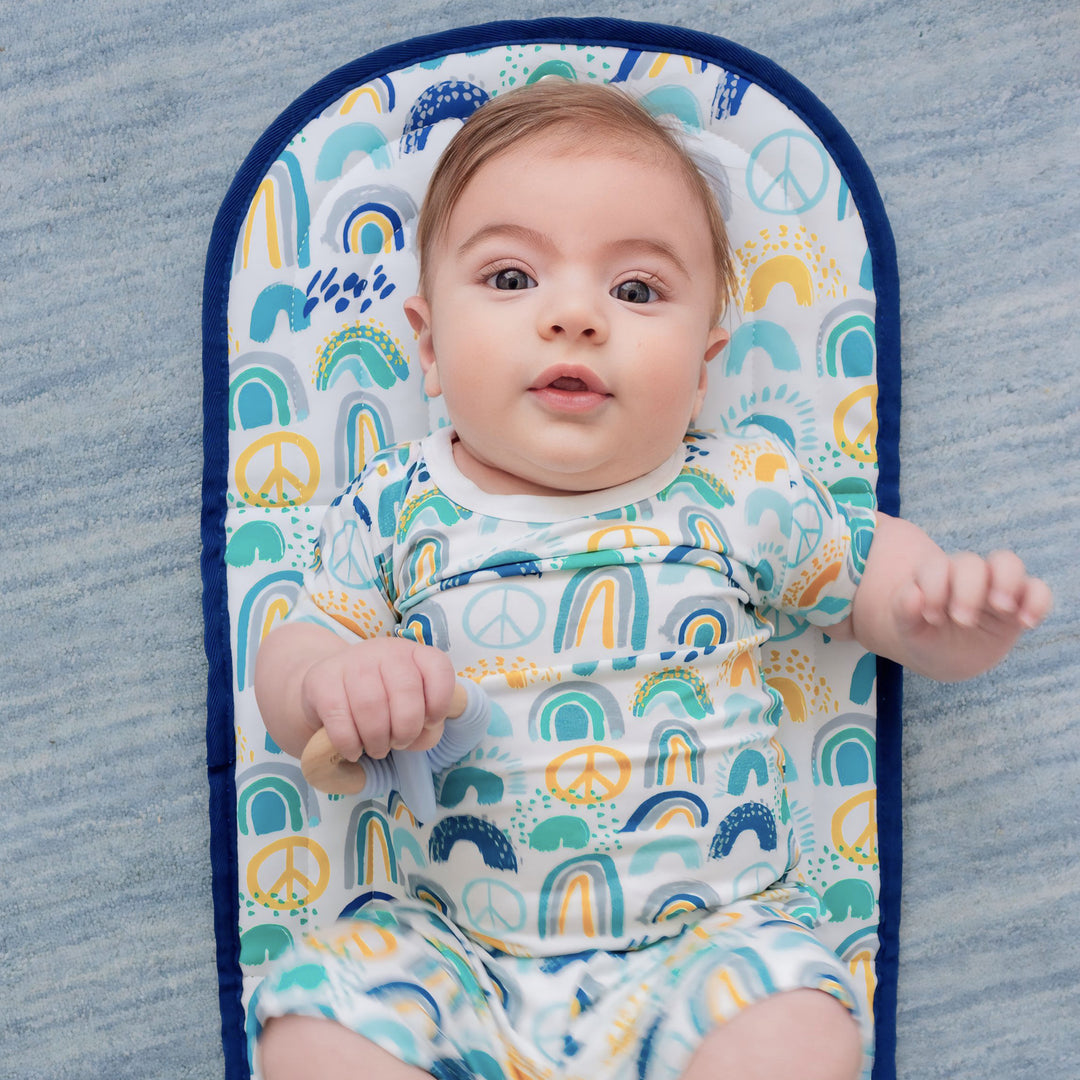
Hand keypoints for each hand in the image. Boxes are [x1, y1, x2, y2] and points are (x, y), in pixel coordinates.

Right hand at [298, 637, 457, 761]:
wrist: (326, 689)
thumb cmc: (380, 703)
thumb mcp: (410, 709)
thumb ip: (428, 726)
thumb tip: (424, 735)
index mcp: (414, 653)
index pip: (439, 669)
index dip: (440, 704)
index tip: (429, 723)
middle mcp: (384, 650)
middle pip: (406, 692)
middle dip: (406, 730)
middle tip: (397, 743)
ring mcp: (351, 661)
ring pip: (372, 706)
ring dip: (378, 740)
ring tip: (376, 748)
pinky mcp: (321, 679)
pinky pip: (339, 719)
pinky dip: (350, 744)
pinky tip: (353, 750)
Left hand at [893, 548, 1052, 679]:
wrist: (943, 656)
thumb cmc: (923, 636)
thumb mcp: (908, 628)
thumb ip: (904, 610)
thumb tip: (913, 594)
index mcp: (935, 576)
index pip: (937, 567)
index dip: (935, 587)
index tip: (931, 617)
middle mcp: (966, 576)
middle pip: (971, 563)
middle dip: (967, 590)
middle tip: (962, 620)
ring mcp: (994, 588)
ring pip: (1007, 563)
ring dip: (1005, 582)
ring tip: (999, 607)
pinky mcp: (1018, 607)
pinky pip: (1038, 591)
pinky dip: (1038, 601)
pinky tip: (1026, 622)